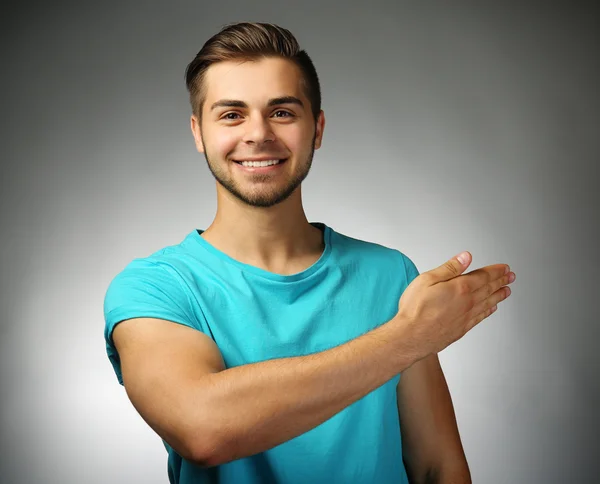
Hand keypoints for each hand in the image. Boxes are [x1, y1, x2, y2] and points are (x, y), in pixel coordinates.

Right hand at [395, 252, 514, 358]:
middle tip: (510, 277)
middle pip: (489, 289)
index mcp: (460, 287)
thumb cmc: (415, 309)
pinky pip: (481, 317)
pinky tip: (492, 308)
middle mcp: (467, 302)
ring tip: (506, 291)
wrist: (411, 336)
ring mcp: (466, 316)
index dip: (495, 271)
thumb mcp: (427, 280)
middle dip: (501, 281)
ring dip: (499, 295)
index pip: (483, 276)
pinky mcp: (462, 328)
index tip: (504, 268)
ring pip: (488, 303)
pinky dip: (489, 311)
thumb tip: (465, 258)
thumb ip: (449, 268)